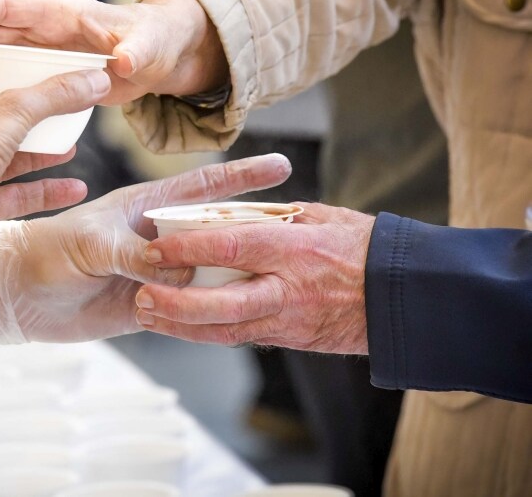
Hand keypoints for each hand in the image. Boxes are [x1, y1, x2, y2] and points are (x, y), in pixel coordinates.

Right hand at [0, 0, 227, 105]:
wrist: (160, 57)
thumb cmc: (155, 43)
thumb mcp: (150, 47)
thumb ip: (137, 52)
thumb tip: (125, 62)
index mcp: (60, 13)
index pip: (10, 5)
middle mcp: (44, 29)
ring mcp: (41, 51)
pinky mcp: (45, 73)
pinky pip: (9, 75)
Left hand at [0, 70, 110, 252]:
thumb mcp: (16, 108)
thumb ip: (56, 95)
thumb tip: (96, 81)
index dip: (13, 76)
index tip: (44, 74)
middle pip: (3, 122)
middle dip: (35, 121)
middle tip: (64, 113)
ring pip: (11, 160)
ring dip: (43, 156)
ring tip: (71, 148)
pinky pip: (19, 196)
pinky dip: (47, 193)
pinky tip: (75, 189)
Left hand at [0, 154, 291, 343]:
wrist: (17, 296)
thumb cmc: (45, 253)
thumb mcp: (91, 245)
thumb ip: (136, 254)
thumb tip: (186, 274)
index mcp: (143, 208)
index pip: (201, 188)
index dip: (241, 177)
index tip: (280, 166)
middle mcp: (155, 239)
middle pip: (215, 233)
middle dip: (252, 232)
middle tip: (294, 234)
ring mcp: (155, 275)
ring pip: (208, 275)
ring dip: (234, 278)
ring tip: (273, 281)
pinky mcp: (149, 308)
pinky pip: (189, 311)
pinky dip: (210, 314)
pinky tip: (237, 316)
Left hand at [135, 203, 375, 353]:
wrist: (407, 297)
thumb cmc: (364, 246)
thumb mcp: (320, 216)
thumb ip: (273, 217)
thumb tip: (232, 210)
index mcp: (292, 248)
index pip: (229, 246)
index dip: (188, 249)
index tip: (156, 245)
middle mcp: (287, 288)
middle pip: (221, 303)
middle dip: (176, 303)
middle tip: (142, 295)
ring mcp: (288, 319)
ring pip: (225, 329)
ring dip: (182, 326)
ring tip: (146, 315)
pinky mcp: (290, 338)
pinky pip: (241, 337)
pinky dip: (207, 333)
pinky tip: (181, 326)